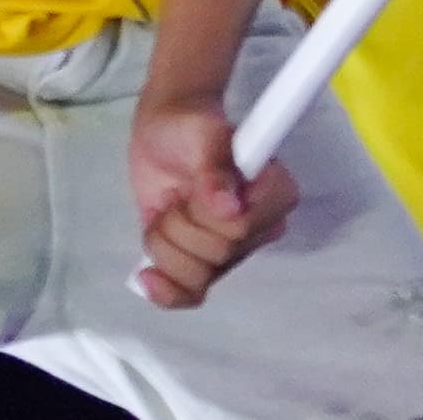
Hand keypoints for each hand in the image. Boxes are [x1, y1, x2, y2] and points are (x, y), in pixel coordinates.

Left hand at [128, 98, 296, 307]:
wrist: (165, 132)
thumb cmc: (190, 126)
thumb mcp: (202, 132)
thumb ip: (215, 165)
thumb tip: (229, 207)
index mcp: (274, 193)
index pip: (242, 227)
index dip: (206, 212)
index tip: (195, 183)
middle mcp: (260, 228)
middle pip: (217, 253)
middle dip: (181, 221)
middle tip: (177, 190)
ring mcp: (232, 251)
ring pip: (198, 276)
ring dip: (166, 242)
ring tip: (166, 209)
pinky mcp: (203, 264)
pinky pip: (190, 296)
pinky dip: (166, 291)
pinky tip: (147, 276)